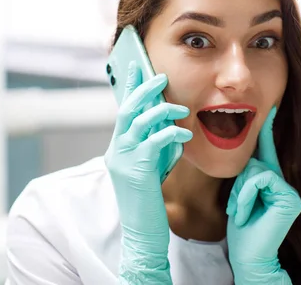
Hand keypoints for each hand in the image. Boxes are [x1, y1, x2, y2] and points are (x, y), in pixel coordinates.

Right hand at [105, 61, 192, 283]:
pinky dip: (170, 134)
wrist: (141, 234)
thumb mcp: (150, 167)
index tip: (137, 67)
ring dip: (161, 110)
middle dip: (143, 90)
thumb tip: (171, 126)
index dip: (129, 88)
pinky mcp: (136, 171)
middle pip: (127, 110)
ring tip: (181, 108)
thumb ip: (154, 146)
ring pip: (138, 122)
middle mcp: (116, 150)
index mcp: (118, 148)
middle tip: (160, 77)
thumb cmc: (149, 201)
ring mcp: (123, 160)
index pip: (122, 111)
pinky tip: (184, 133)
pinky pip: (153, 143)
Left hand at [226, 107, 300, 283]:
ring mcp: (290, 191)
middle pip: (254, 161)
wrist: (249, 257)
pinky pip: (260, 179)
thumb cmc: (242, 231)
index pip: (267, 151)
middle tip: (235, 207)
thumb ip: (246, 174)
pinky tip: (244, 213)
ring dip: (239, 192)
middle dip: (237, 183)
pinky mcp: (290, 198)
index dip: (268, 129)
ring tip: (239, 212)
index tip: (270, 107)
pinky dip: (245, 195)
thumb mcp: (238, 196)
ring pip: (255, 169)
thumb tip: (243, 151)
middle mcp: (284, 183)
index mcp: (272, 182)